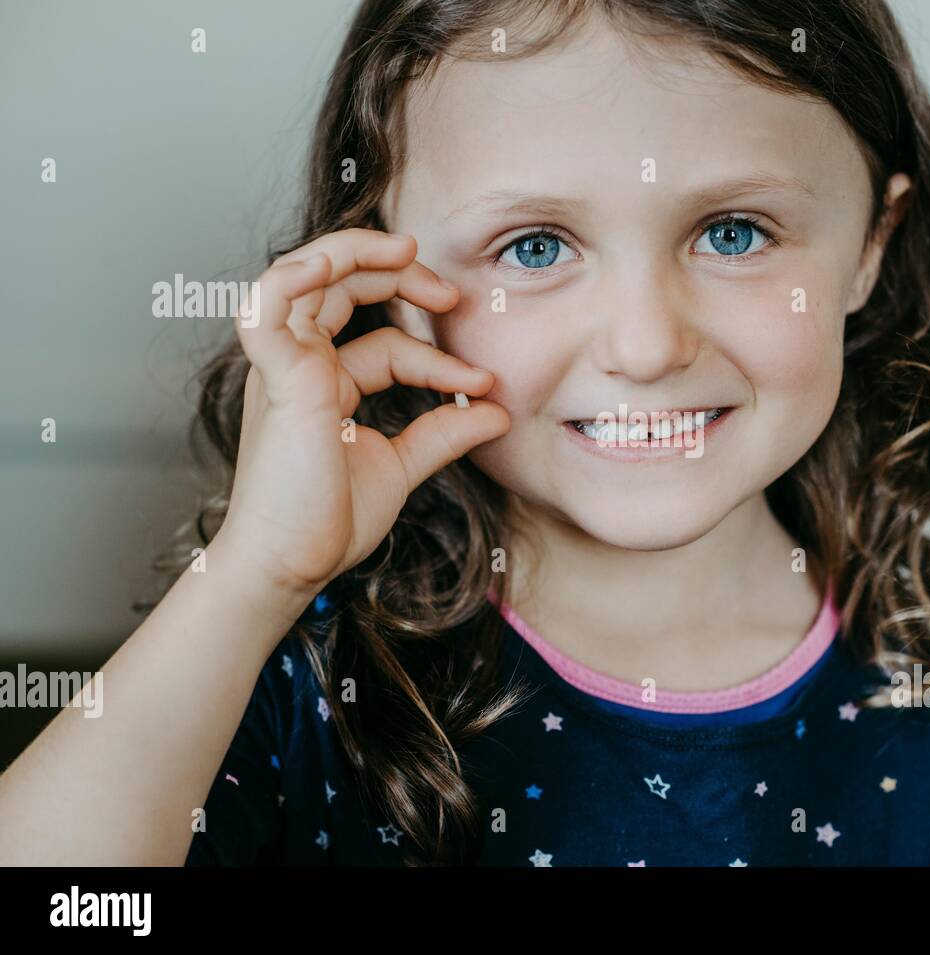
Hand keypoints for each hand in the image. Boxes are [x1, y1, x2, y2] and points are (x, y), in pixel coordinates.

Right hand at [216, 228, 508, 595]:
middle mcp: (300, 364)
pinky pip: (268, 305)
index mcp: (325, 380)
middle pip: (341, 288)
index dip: (437, 355)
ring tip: (408, 251)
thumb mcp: (401, 465)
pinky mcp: (276, 376)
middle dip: (399, 275)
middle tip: (451, 294)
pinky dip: (294, 275)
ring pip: (303, 276)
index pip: (386, 342)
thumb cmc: (327, 521)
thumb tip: (497, 413)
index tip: (483, 382)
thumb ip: (444, 432)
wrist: (291, 565)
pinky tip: (330, 263)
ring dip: (354, 253)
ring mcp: (283, 365)